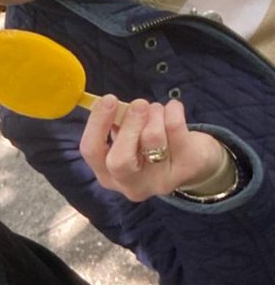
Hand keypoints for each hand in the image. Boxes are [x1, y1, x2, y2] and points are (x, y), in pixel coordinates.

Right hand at [79, 96, 229, 200]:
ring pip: (151, 138)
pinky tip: (173, 108)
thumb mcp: (127, 138)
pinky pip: (176, 130)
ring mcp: (159, 182)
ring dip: (154, 113)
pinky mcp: (185, 169)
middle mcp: (130, 185)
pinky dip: (173, 110)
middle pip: (120, 160)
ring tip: (156, 109)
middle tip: (139, 104)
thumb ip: (116, 125)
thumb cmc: (150, 145)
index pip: (92, 151)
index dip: (97, 124)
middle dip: (129, 124)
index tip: (109, 99)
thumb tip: (111, 104)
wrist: (193, 163)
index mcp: (108, 175)